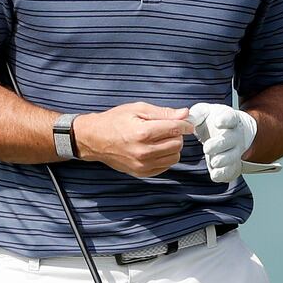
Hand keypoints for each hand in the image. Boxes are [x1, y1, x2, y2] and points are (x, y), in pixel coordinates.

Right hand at [75, 103, 193, 177]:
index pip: (175, 129)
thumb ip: (163, 112)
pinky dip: (164, 157)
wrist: (95, 139)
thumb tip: (184, 114)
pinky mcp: (141, 173)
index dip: (185, 124)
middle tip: (167, 128)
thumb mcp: (138, 109)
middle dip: (176, 134)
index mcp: (143, 133)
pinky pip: (165, 166)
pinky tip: (155, 149)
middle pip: (177, 144)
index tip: (187, 123)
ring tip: (160, 139)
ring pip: (174, 157)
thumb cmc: (114, 121)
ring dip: (171, 147)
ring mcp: (142, 165)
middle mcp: (144, 152)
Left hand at [188, 103, 257, 182]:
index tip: (218, 122)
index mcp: (229, 119)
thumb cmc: (213, 120)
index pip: (231, 117)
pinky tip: (215, 175)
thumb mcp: (204, 113)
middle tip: (207, 148)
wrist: (229, 132)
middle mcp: (235, 135)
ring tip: (214, 162)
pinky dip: (224, 174)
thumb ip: (195, 115)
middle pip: (231, 140)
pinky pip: (230, 171)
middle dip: (220, 144)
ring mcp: (235, 150)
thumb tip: (186, 120)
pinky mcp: (232, 164)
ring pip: (232, 157)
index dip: (226, 120)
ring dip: (224, 160)